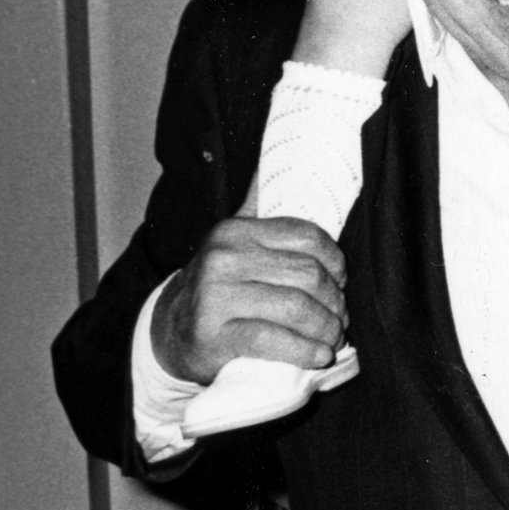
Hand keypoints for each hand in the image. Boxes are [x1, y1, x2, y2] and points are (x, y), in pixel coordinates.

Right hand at [151, 216, 348, 384]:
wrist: (169, 332)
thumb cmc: (218, 288)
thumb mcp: (233, 243)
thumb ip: (257, 205)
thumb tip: (277, 154)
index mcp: (235, 232)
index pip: (309, 238)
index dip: (336, 264)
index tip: (339, 283)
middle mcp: (224, 259)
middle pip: (310, 276)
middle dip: (335, 302)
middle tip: (339, 319)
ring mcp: (216, 297)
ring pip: (298, 308)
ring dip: (327, 328)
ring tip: (331, 338)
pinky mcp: (215, 335)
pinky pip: (275, 340)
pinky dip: (305, 350)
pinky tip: (317, 355)